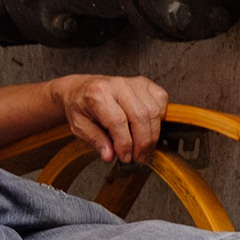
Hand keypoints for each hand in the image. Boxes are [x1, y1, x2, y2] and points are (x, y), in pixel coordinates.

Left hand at [53, 74, 168, 163]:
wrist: (80, 89)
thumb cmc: (80, 106)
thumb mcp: (79, 126)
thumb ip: (95, 140)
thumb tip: (110, 155)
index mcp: (97, 94)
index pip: (118, 121)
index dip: (125, 144)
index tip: (125, 157)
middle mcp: (116, 85)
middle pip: (139, 116)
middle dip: (142, 143)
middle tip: (138, 158)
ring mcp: (132, 82)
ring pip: (153, 111)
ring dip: (152, 135)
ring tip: (144, 149)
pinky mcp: (143, 83)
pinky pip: (161, 100)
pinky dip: (159, 117)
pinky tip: (149, 128)